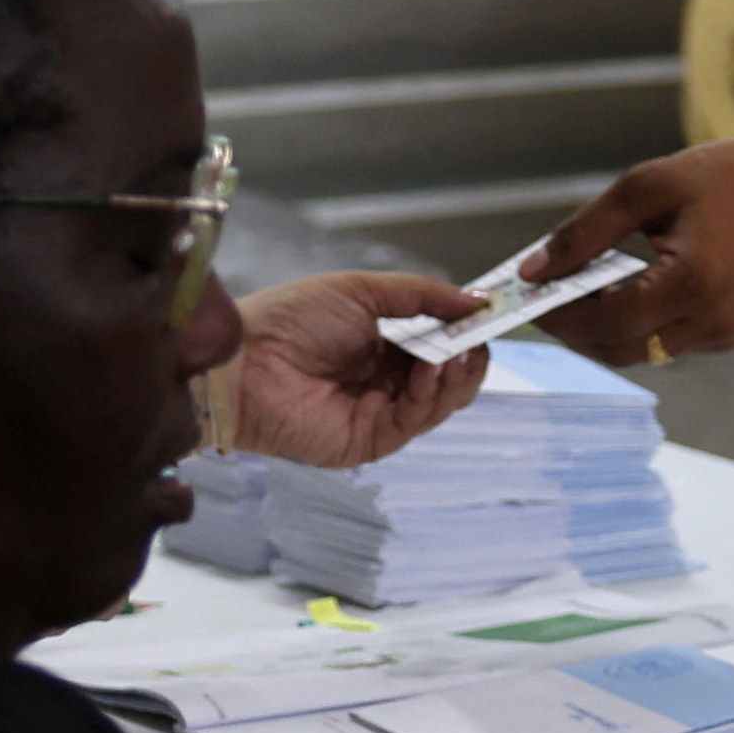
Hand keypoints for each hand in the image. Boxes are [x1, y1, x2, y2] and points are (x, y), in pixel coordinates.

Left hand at [229, 273, 489, 467]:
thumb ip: (424, 296)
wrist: (242, 361)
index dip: (466, 333)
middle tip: (478, 337)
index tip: (491, 316)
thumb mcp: (363, 291)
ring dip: (454, 376)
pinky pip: (415, 422)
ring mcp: (379, 414)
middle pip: (451, 379)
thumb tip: (479, 300)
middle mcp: (385, 383)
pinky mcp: (369, 441)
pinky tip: (427, 369)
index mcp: (383, 347)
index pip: (442, 346)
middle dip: (470, 357)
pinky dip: (428, 395)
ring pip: (442, 403)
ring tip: (454, 352)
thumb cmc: (290, 320)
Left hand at [528, 129, 733, 365]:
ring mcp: (726, 333)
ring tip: (581, 293)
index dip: (561, 316)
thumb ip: (583, 232)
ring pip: (642, 352)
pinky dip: (638, 326)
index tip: (529, 297)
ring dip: (606, 330)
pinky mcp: (731, 333)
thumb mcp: (644, 188)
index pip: (607, 322)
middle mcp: (713, 320)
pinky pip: (668, 344)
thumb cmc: (723, 177)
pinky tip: (624, 294)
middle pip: (620, 350)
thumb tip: (533, 272)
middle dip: (576, 331)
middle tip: (545, 301)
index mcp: (693, 282)